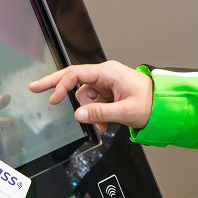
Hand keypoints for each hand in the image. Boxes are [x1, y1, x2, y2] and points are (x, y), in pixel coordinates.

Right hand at [30, 61, 153, 129]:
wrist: (164, 105)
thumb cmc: (150, 102)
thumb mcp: (125, 111)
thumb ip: (100, 113)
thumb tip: (78, 114)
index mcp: (108, 73)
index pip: (77, 74)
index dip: (61, 85)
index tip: (52, 98)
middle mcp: (105, 75)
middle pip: (74, 80)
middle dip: (57, 87)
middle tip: (34, 88)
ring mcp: (106, 84)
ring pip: (85, 98)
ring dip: (90, 113)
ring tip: (105, 125)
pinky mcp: (108, 93)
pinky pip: (94, 104)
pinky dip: (97, 115)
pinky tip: (107, 124)